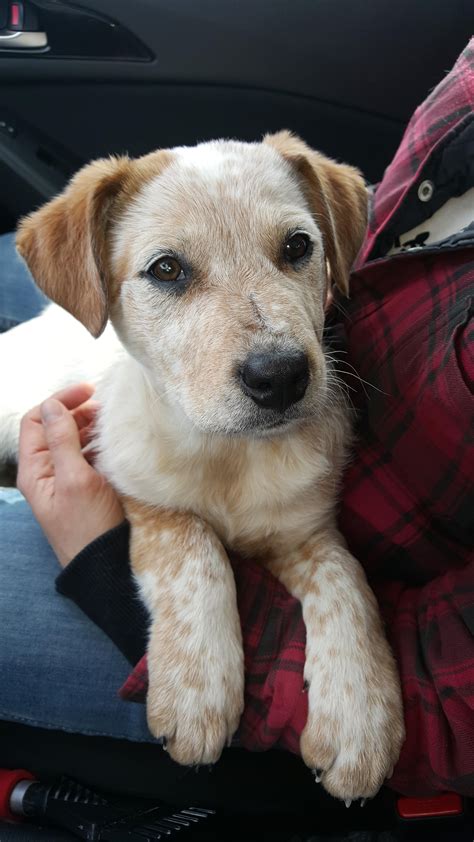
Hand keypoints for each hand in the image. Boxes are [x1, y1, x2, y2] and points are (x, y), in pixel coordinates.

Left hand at [17, 383, 123, 566]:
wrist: (106, 565)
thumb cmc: (88, 527)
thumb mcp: (74, 480)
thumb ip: (62, 440)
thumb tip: (52, 405)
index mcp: (34, 470)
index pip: (36, 420)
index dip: (59, 401)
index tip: (89, 392)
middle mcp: (47, 472)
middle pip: (55, 427)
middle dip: (78, 412)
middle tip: (106, 408)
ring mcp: (67, 480)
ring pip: (74, 440)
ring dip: (91, 427)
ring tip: (113, 425)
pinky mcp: (87, 487)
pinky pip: (89, 456)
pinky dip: (101, 445)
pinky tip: (116, 445)